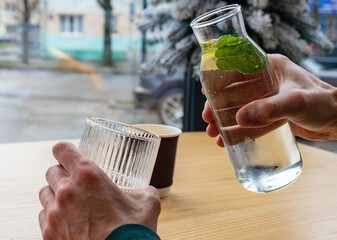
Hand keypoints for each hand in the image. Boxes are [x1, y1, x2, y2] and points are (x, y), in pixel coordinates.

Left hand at [39, 142, 160, 239]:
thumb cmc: (132, 231)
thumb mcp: (147, 203)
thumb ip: (143, 191)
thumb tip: (146, 191)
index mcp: (88, 176)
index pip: (62, 150)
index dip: (64, 150)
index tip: (68, 154)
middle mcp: (67, 192)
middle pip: (51, 171)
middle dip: (62, 173)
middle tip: (75, 181)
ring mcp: (55, 214)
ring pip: (44, 193)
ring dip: (55, 194)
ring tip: (70, 201)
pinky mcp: (49, 235)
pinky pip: (42, 217)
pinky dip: (51, 215)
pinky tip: (66, 220)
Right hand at [203, 54, 336, 146]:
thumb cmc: (324, 103)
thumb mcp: (296, 102)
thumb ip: (270, 109)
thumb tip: (240, 118)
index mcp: (270, 67)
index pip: (237, 70)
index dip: (219, 82)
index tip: (205, 94)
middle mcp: (266, 82)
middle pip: (234, 92)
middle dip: (218, 107)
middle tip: (207, 120)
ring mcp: (267, 99)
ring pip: (239, 109)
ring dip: (224, 121)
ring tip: (213, 135)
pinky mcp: (271, 115)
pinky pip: (250, 122)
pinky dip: (238, 131)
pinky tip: (227, 141)